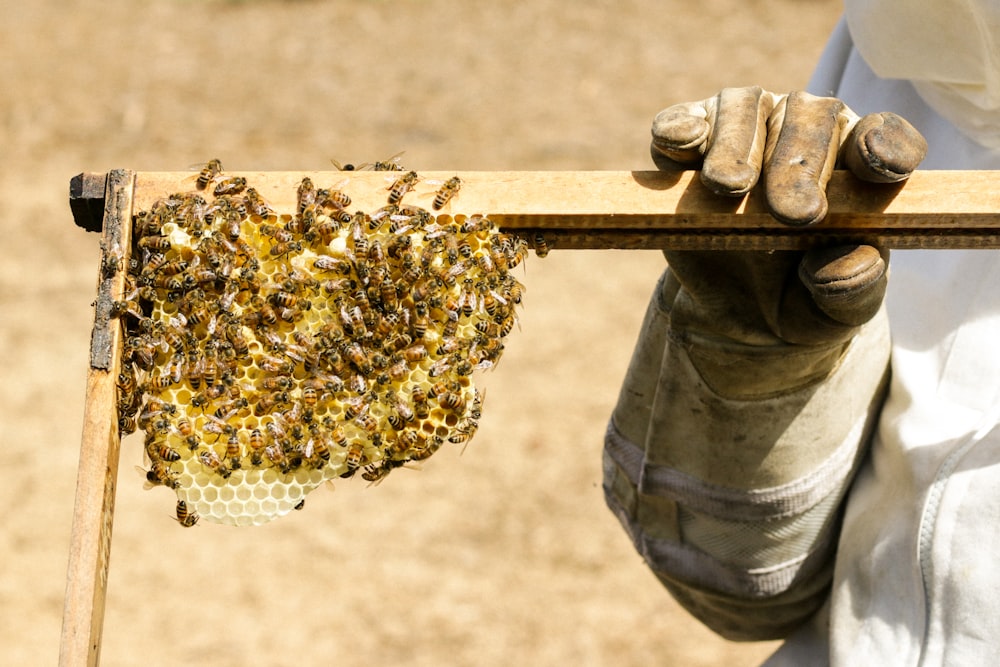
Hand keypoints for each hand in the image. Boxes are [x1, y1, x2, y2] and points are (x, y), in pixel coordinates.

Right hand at [649, 87, 926, 396]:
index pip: (882, 136)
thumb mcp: (839, 312)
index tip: (883, 167)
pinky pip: (683, 123)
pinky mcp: (691, 145)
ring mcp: (745, 129)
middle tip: (795, 214)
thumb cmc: (805, 299)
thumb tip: (840, 263)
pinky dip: (679, 127)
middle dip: (799, 165)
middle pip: (809, 118)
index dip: (886, 144)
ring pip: (743, 108)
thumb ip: (854, 288)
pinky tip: (683, 141)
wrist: (739, 318)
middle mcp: (805, 131)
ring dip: (736, 146)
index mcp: (859, 164)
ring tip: (730, 187)